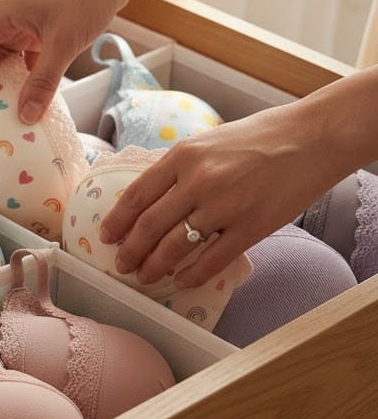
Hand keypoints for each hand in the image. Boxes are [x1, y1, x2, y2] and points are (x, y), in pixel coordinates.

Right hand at [0, 0, 130, 123]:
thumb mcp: (63, 44)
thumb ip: (42, 82)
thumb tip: (25, 115)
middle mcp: (2, 16)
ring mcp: (18, 21)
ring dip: (1, 85)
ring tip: (2, 113)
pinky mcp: (34, 27)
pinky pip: (19, 57)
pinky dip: (21, 77)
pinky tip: (27, 97)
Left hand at [99, 100, 339, 286]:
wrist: (311, 139)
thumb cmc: (258, 138)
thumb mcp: (207, 142)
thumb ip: (179, 168)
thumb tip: (151, 198)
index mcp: (183, 156)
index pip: (138, 195)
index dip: (118, 220)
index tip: (106, 236)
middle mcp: (198, 181)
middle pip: (150, 225)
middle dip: (131, 250)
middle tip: (121, 265)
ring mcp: (225, 206)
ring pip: (176, 246)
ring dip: (155, 266)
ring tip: (145, 276)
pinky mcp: (251, 227)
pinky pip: (212, 259)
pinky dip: (193, 274)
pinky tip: (182, 280)